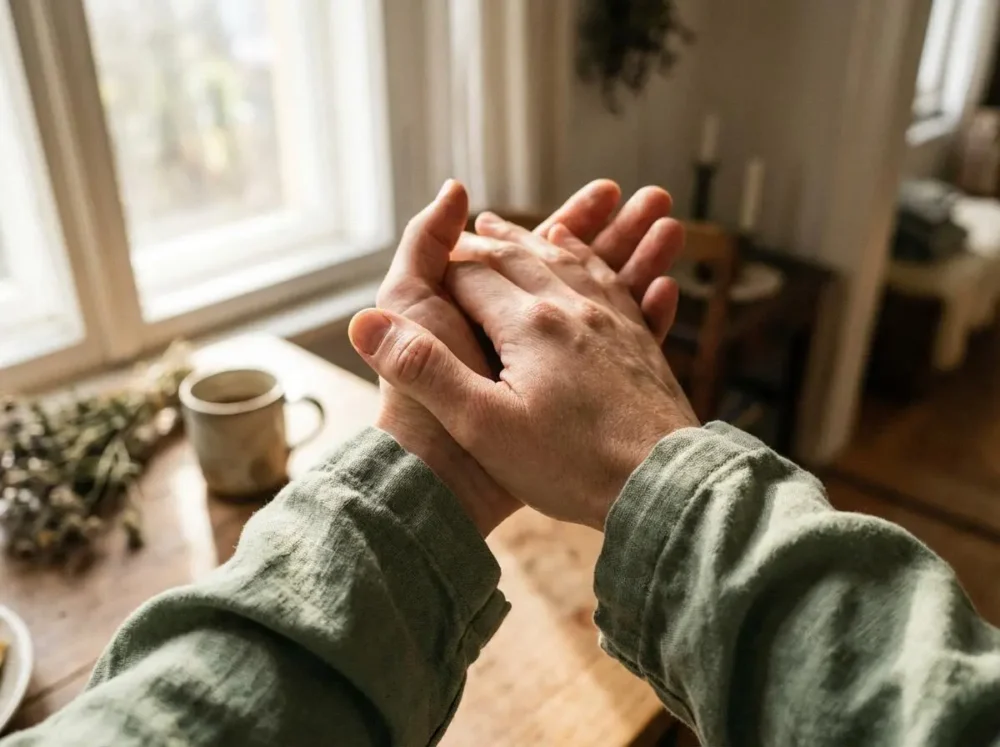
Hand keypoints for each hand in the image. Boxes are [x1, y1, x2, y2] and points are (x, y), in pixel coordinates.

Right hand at [352, 215, 696, 530]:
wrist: (663, 485)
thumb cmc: (571, 465)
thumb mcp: (482, 426)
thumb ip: (425, 371)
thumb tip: (364, 324)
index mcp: (528, 324)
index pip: (475, 274)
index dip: (449, 264)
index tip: (434, 261)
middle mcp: (572, 309)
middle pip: (523, 258)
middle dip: (493, 241)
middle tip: (475, 224)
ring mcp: (612, 323)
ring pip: (572, 263)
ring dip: (545, 241)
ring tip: (532, 228)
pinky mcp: (640, 344)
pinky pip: (614, 285)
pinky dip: (596, 263)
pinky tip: (598, 264)